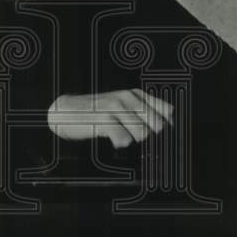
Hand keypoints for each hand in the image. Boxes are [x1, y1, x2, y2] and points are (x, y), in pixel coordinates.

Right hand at [47, 88, 173, 147]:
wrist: (66, 110)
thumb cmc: (96, 111)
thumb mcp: (123, 106)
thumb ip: (146, 111)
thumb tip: (170, 123)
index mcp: (135, 95)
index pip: (166, 111)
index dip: (166, 125)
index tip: (158, 133)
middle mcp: (128, 98)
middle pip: (157, 125)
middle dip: (148, 134)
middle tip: (131, 132)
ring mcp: (116, 108)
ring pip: (142, 134)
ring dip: (132, 139)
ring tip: (119, 132)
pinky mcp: (104, 119)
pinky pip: (125, 139)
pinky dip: (120, 142)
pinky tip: (112, 138)